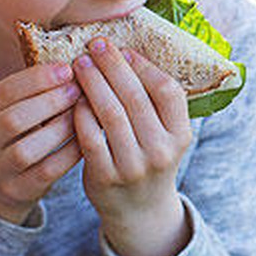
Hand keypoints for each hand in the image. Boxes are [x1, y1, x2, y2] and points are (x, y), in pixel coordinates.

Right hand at [0, 64, 81, 223]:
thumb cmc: (11, 138)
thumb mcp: (6, 112)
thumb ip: (28, 93)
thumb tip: (71, 63)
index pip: (3, 92)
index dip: (37, 79)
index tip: (67, 69)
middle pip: (14, 119)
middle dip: (50, 101)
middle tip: (78, 89)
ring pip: (28, 149)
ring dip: (61, 128)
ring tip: (83, 113)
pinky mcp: (17, 191)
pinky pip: (47, 171)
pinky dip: (70, 152)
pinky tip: (86, 138)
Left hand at [72, 39, 192, 255]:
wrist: (141, 210)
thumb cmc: (151, 159)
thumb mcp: (168, 135)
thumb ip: (156, 103)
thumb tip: (129, 54)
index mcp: (181, 134)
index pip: (168, 90)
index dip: (144, 66)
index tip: (124, 50)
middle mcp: (161, 150)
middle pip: (136, 97)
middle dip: (113, 66)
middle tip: (95, 45)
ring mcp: (134, 166)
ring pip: (110, 114)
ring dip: (93, 84)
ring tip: (80, 65)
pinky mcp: (106, 177)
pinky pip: (89, 137)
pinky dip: (80, 114)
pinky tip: (74, 98)